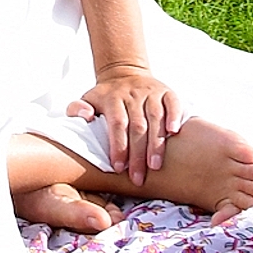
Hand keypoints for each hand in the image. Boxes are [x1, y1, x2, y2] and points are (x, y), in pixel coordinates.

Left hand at [67, 61, 178, 181]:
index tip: (119, 168)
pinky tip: (174, 133)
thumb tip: (86, 116)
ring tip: (155, 166)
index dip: (118, 146)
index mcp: (112, 98)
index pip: (117, 123)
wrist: (124, 74)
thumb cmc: (104, 97)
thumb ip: (77, 109)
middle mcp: (133, 94)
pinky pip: (173, 103)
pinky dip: (175, 117)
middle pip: (137, 125)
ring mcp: (151, 92)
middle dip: (138, 154)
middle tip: (138, 178)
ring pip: (156, 117)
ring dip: (156, 143)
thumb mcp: (86, 99)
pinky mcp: (166, 91)